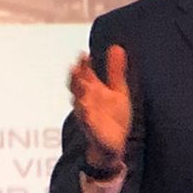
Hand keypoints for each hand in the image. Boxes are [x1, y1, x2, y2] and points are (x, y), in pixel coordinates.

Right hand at [69, 44, 130, 169]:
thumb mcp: (117, 91)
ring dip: (79, 97)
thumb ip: (115, 70)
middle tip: (75, 68)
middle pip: (77, 88)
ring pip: (80, 106)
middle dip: (75, 79)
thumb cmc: (112, 117)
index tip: (83, 54)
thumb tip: (117, 46)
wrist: (114, 146)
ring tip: (81, 89)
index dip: (82, 65)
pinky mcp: (93, 132)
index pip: (84, 75)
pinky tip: (87, 111)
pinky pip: (88, 125)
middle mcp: (86, 102)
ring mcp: (88, 117)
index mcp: (92, 91)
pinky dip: (86, 118)